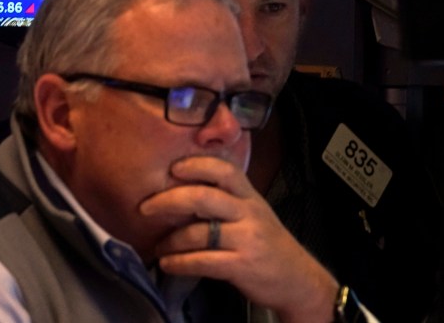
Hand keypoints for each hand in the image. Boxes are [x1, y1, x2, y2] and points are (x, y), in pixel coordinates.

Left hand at [138, 155, 338, 322]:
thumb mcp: (253, 212)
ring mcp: (247, 240)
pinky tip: (168, 263)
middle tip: (146, 207)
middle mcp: (248, 213)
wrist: (298, 278)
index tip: (172, 167)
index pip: (224, 170)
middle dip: (169, 200)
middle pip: (204, 197)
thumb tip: (181, 188)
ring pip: (199, 232)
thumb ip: (225, 199)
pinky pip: (203, 261)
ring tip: (158, 245)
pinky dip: (180, 263)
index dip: (197, 165)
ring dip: (171, 240)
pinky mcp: (242, 266)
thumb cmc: (267, 242)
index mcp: (249, 196)